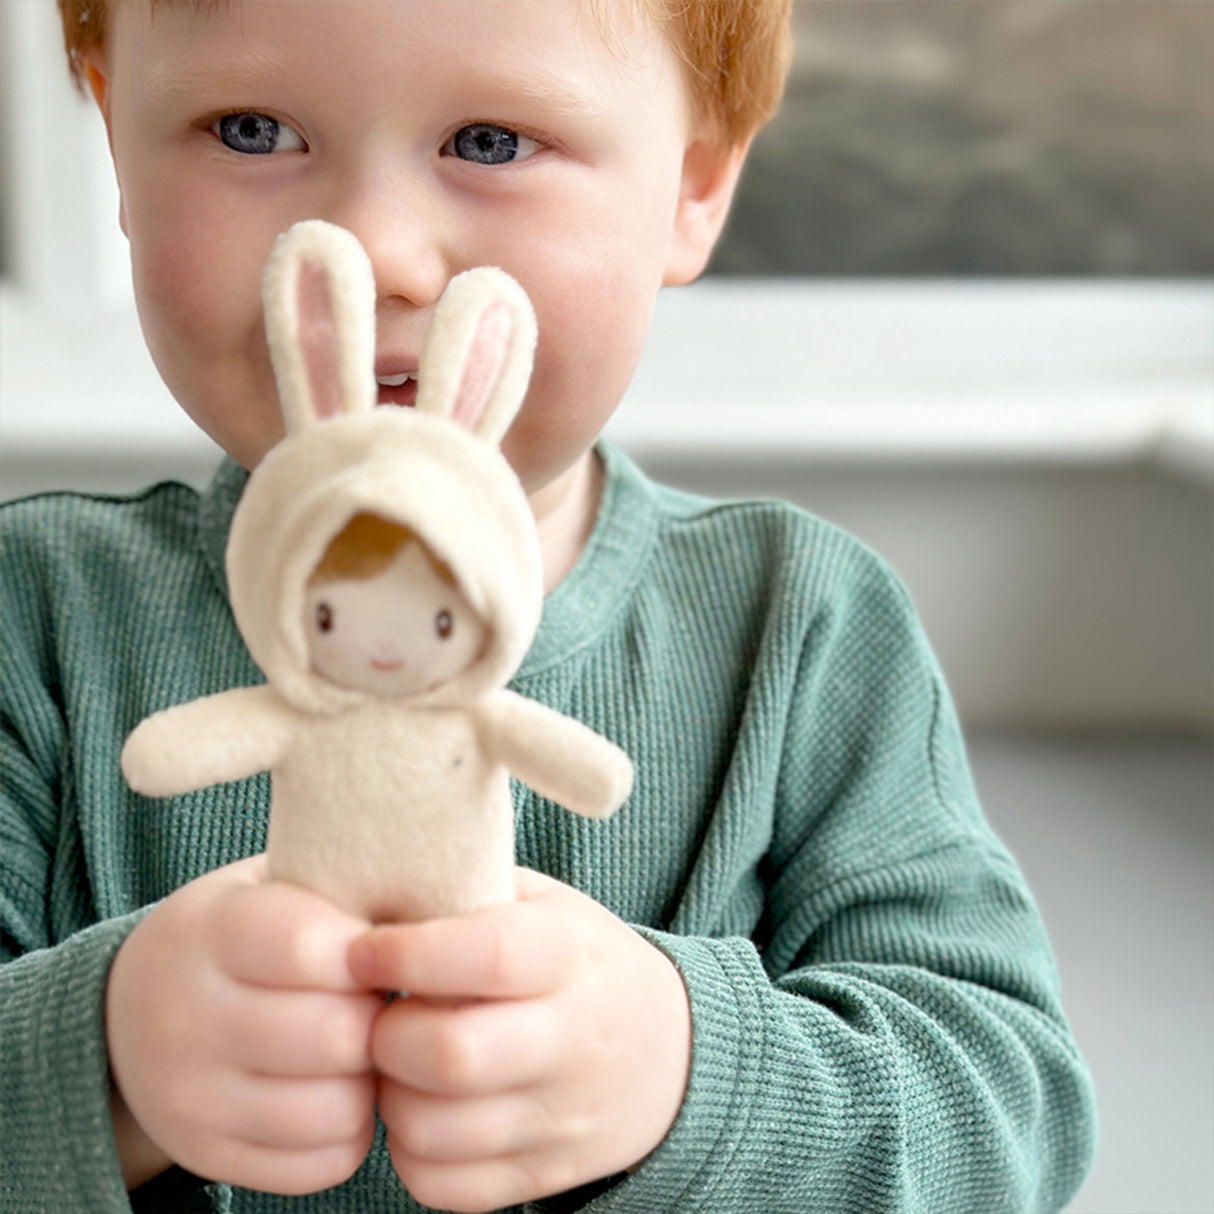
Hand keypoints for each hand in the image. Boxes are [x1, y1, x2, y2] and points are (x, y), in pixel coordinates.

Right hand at [106, 855, 380, 1193]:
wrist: (130, 1007)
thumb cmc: (242, 930)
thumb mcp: (274, 884)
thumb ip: (344, 888)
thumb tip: (444, 906)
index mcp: (213, 932)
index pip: (305, 948)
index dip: (369, 952)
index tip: (385, 951)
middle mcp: (189, 1019)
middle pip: (333, 1036)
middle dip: (378, 1019)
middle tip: (383, 1002)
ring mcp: (192, 1097)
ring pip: (334, 1109)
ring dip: (370, 1080)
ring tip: (363, 1046)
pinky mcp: (208, 1155)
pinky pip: (320, 1165)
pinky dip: (350, 1132)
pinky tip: (340, 1089)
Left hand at [349, 869, 691, 1212]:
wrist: (667, 1052)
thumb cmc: (577, 959)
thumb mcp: (544, 902)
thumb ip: (470, 887)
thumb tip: (372, 887)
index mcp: (569, 954)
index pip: (486, 955)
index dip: (408, 953)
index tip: (362, 951)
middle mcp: (572, 1039)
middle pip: (451, 1056)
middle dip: (385, 1036)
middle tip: (377, 1016)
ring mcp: (560, 1116)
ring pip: (432, 1130)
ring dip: (389, 1096)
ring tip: (398, 1063)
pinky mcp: (543, 1174)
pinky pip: (442, 1185)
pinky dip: (410, 1152)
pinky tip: (424, 1108)